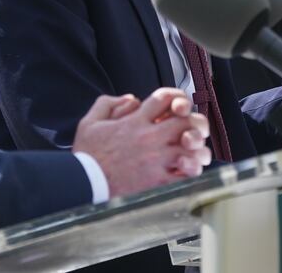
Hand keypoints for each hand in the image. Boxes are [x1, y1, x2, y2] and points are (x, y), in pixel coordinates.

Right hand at [72, 88, 211, 197]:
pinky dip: (192, 173)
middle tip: (195, 132)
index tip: (179, 108)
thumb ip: (109, 104)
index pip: (165, 98)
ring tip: (195, 155)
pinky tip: (188, 173)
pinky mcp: (158, 182)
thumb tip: (132, 99)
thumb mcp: (90, 122)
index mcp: (136, 121)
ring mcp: (156, 160)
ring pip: (192, 149)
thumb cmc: (87, 156)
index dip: (177, 98)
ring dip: (197, 150)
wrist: (83, 184)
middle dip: (195, 124)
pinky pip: (186, 175)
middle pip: (186, 122)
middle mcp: (149, 138)